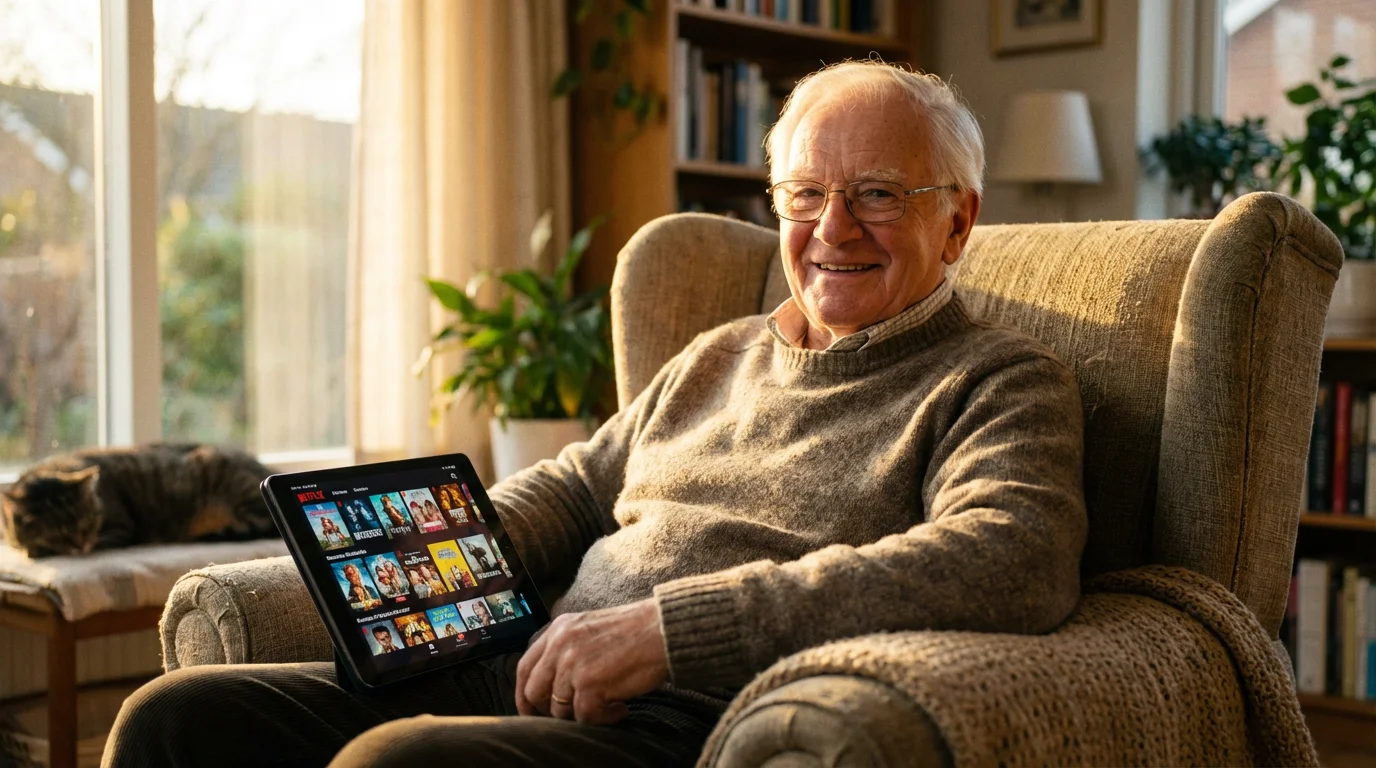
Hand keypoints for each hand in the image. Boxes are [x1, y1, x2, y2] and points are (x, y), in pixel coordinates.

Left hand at [515, 598, 668, 724]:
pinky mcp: (590, 684)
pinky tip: (621, 708)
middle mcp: (560, 646)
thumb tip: (553, 683)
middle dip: (548, 711)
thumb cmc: (636, 632)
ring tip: (609, 705)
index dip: (524, 694)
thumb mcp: (590, 628)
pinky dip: (604, 719)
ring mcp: (573, 665)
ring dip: (584, 714)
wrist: (664, 630)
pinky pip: (585, 717)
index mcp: (558, 630)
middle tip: (572, 716)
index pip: (524, 667)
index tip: (531, 710)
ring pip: (559, 709)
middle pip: (535, 692)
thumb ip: (567, 648)